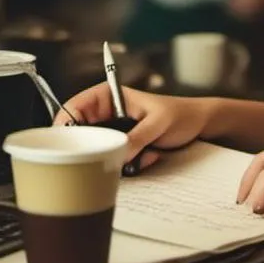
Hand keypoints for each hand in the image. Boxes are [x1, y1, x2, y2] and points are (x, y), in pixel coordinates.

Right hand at [56, 84, 213, 168]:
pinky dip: (128, 165)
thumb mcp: (159, 123)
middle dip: (92, 148)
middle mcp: (108, 114)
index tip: (64, 143)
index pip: (75, 106)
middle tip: (107, 156)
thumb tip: (116, 154)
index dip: (64, 123)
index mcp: (110, 97)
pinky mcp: (122, 148)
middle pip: (80, 134)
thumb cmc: (181, 114)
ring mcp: (114, 133)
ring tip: (145, 153)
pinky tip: (151, 156)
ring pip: (96, 152)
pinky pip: (112, 162)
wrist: (199, 124)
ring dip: (116, 158)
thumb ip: (137, 137)